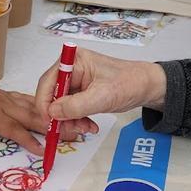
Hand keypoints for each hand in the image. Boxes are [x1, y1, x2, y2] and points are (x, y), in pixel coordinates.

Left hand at [0, 74, 81, 157]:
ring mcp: (2, 97)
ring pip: (31, 107)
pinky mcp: (1, 95)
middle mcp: (0, 103)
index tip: (42, 150)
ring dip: (51, 114)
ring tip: (70, 121)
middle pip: (30, 116)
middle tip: (72, 133)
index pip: (12, 129)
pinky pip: (24, 99)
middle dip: (51, 126)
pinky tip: (49, 107)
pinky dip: (39, 104)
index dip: (27, 140)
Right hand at [35, 48, 166, 130]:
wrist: (146, 87)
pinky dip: (77, 120)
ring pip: (60, 106)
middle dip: (60, 116)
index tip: (50, 122)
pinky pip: (70, 109)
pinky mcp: (80, 92)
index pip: (47, 82)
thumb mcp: (102, 97)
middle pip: (52, 96)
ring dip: (70, 121)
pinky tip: (89, 126)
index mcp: (73, 61)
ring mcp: (75, 81)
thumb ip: (75, 106)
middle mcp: (70, 69)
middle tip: (72, 129)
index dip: (45, 104)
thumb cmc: (129, 83)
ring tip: (86, 128)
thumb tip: (52, 113)